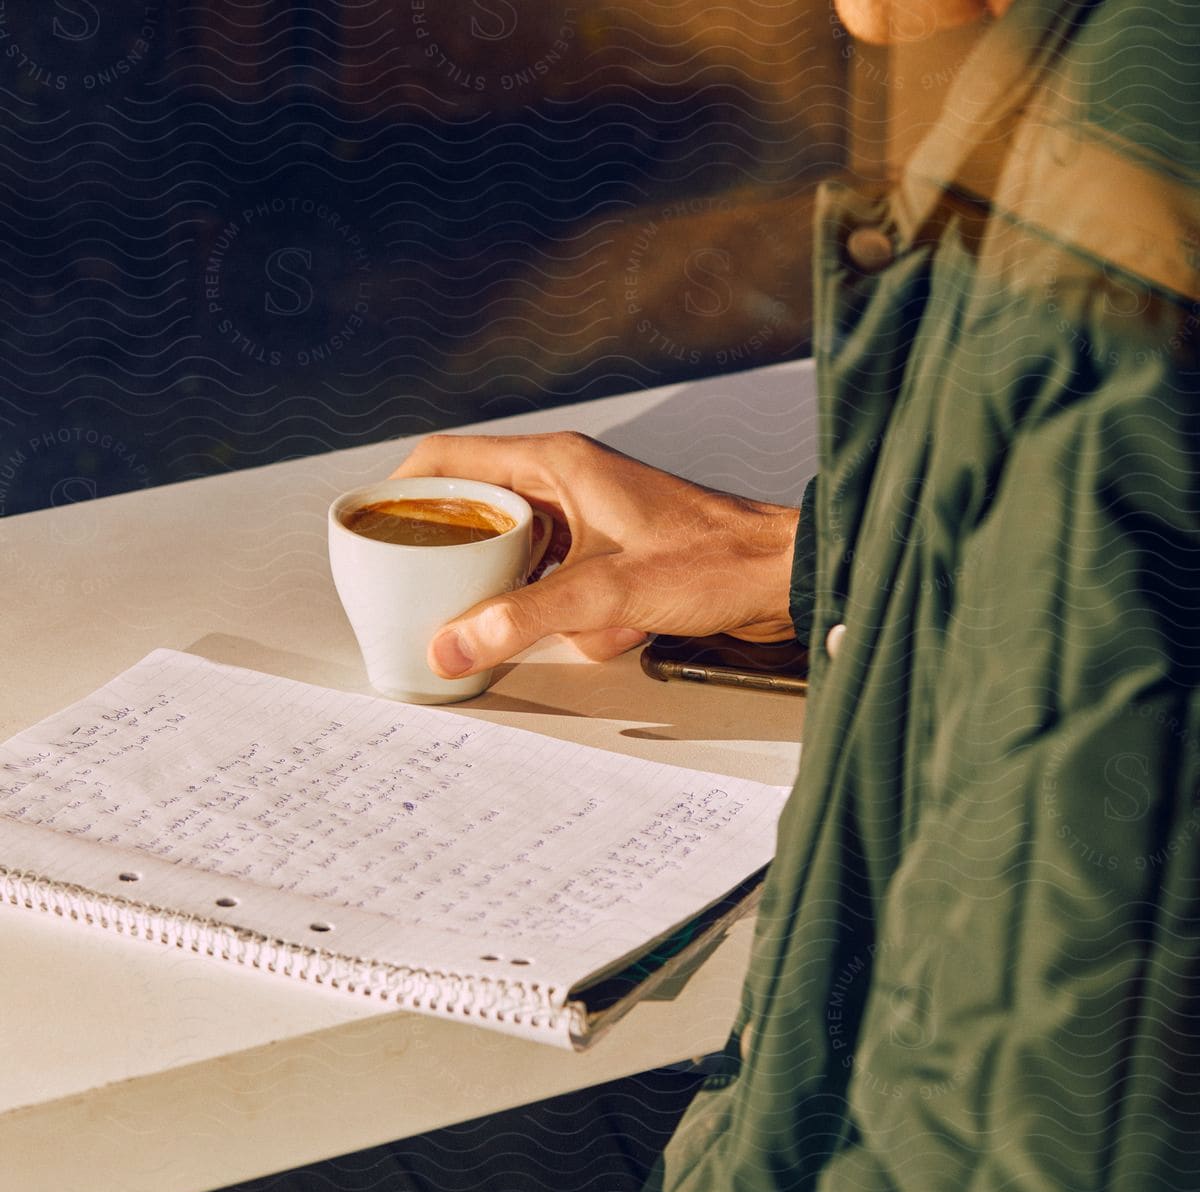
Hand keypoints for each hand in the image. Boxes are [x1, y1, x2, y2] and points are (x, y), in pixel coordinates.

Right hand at [388, 431, 798, 679]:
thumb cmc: (715, 560)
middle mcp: (567, 485)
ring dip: (519, 598)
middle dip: (458, 563)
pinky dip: (569, 619)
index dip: (402, 491)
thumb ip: (524, 619)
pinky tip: (598, 638)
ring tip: (508, 627)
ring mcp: (589, 522)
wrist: (784, 577)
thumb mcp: (606, 594)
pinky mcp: (612, 558)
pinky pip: (560, 588)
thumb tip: (452, 644)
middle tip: (423, 599)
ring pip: (519, 558)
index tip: (371, 530)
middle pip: (477, 513)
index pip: (450, 460)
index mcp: (556, 465)